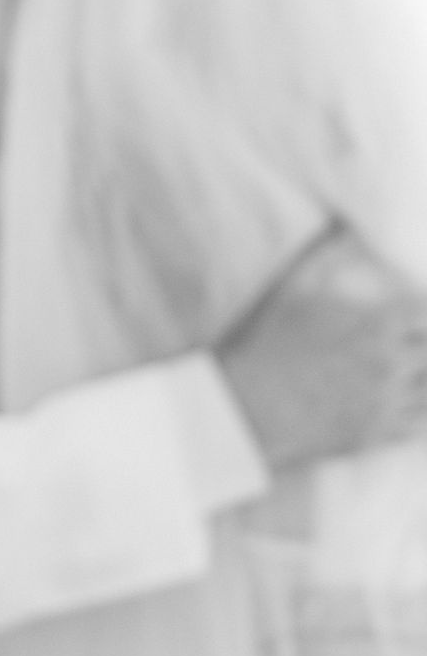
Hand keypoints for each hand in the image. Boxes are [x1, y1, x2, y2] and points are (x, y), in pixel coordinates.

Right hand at [216, 226, 426, 470]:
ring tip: (415, 369)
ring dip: (424, 375)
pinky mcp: (376, 433)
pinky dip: (422, 412)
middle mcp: (391, 361)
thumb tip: (343, 223)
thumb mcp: (293, 286)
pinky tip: (414, 403)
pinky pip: (421, 423)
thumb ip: (328, 252)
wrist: (246, 406)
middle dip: (424, 341)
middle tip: (415, 339)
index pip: (425, 311)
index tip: (414, 315)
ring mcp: (387, 400)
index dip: (420, 311)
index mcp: (377, 322)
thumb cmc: (266, 343)